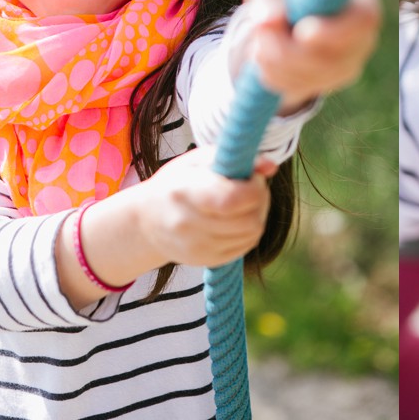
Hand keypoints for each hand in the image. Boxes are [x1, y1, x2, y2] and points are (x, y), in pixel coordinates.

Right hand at [129, 145, 277, 267]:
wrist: (147, 221)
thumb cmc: (177, 182)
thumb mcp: (199, 160)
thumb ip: (234, 158)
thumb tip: (271, 167)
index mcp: (183, 193)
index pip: (231, 200)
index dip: (254, 188)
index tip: (252, 177)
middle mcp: (187, 225)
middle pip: (249, 220)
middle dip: (260, 200)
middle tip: (252, 188)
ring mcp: (196, 248)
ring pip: (251, 234)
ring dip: (258, 215)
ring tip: (246, 202)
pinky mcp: (206, 261)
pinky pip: (245, 247)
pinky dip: (249, 231)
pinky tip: (239, 218)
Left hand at [237, 0, 381, 113]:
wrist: (286, 11)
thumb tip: (266, 18)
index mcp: (360, 2)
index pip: (363, 21)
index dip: (333, 31)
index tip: (301, 32)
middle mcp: (362, 38)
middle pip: (334, 58)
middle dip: (290, 51)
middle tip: (260, 32)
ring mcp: (348, 65)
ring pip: (312, 77)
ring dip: (275, 62)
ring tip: (257, 38)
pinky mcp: (328, 84)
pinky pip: (298, 87)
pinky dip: (273, 74)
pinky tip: (263, 54)